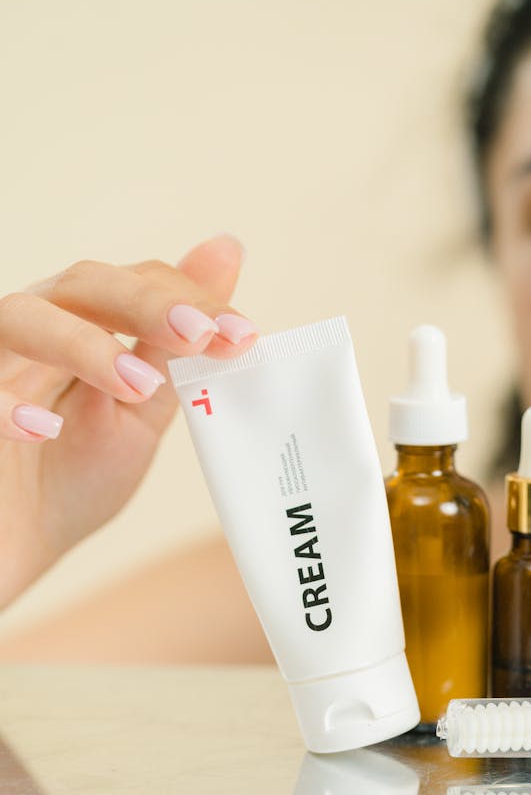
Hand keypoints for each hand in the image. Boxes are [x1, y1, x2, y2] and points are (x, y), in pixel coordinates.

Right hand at [0, 235, 254, 607]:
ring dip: (84, 344)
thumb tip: (226, 252)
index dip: (192, 299)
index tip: (243, 335)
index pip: (138, 282)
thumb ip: (174, 345)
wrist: (17, 542)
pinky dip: (7, 404)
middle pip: (83, 284)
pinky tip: (44, 430)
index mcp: (83, 324)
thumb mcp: (138, 411)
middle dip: (147, 305)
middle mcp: (35, 330)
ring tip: (138, 386)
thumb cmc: (72, 475)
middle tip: (200, 336)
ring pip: (21, 318)